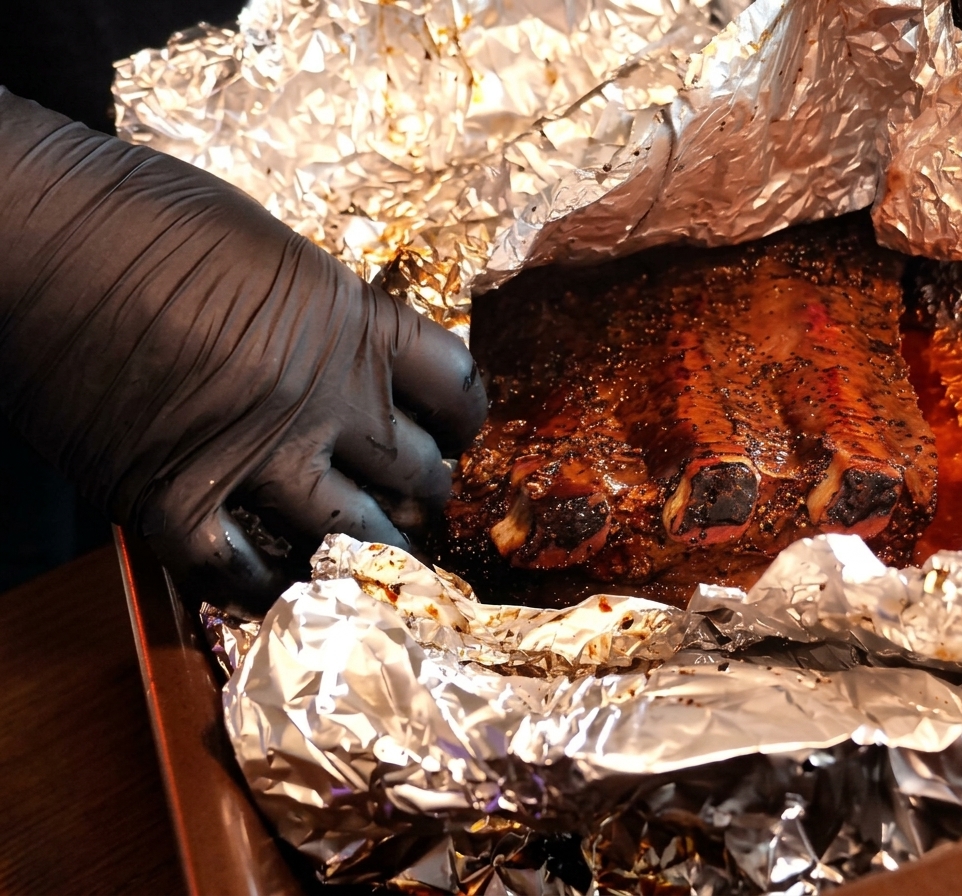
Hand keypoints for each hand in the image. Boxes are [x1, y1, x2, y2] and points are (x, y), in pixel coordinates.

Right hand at [0, 89, 486, 613]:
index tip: (456, 430)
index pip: (459, 388)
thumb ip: (327, 315)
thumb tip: (351, 359)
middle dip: (425, 491)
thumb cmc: (145, 216)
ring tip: (376, 552)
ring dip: (373, 551)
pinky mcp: (173, 500)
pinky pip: (245, 576)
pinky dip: (270, 590)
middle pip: (417, 473)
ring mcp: (253, 456)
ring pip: (354, 537)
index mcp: (354, 325)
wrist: (34, 234)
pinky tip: (282, 588)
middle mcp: (323, 399)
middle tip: (415, 497)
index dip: (465, 418)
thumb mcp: (274, 249)